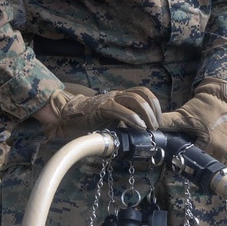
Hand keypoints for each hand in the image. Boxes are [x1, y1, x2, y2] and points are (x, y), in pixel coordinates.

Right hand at [43, 87, 161, 138]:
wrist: (68, 120)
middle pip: (142, 94)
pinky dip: (132, 117)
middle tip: (155, 126)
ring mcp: (109, 100)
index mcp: (120, 97)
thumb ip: (125, 122)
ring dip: (146, 113)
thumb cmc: (90, 122)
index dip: (154, 104)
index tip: (158, 120)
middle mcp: (116, 95)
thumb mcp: (113, 121)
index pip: (143, 93)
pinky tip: (139, 126)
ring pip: (134, 99)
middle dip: (153, 110)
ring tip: (149, 127)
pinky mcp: (101, 108)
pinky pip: (119, 109)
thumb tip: (142, 132)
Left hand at [160, 79, 226, 162]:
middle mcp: (221, 148)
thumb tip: (150, 126)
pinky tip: (208, 151)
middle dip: (196, 161)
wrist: (219, 98)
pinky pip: (224, 158)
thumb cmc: (199, 107)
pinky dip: (216, 156)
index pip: (196, 160)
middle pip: (206, 163)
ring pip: (215, 162)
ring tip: (198, 155)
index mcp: (209, 142)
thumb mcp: (182, 115)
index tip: (180, 159)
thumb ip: (166, 122)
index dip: (186, 160)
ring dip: (207, 160)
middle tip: (188, 157)